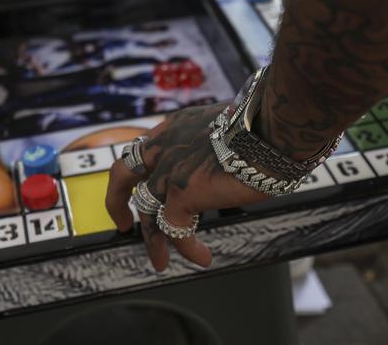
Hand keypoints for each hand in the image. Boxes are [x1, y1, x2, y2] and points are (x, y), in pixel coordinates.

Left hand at [105, 103, 269, 271]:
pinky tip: (202, 257)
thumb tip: (224, 163)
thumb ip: (210, 145)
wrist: (271, 130)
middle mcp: (165, 145)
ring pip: (146, 211)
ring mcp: (168, 168)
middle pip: (123, 175)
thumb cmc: (264, 127)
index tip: (140, 185)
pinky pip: (174, 229)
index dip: (140, 171)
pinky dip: (186, 248)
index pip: (144, 149)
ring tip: (161, 262)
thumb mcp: (225, 128)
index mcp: (175, 126)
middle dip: (116, 201)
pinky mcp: (180, 192)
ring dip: (153, 241)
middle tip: (123, 224)